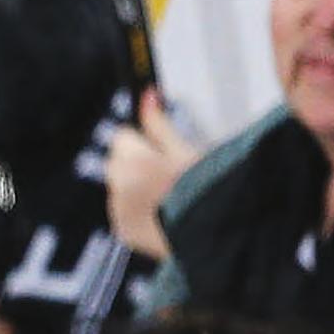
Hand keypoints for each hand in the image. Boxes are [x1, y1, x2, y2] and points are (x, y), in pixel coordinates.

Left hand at [104, 89, 199, 260]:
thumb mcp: (187, 152)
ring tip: (169, 200)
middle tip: (170, 179)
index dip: (147, 144)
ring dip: (137, 189)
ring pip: (120, 187)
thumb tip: (148, 95)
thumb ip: (160, 124)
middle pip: (117, 161)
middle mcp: (120, 186)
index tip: (165, 157)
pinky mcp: (123, 231)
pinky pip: (122, 212)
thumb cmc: (209, 194)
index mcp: (134, 161)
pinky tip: (162, 217)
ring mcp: (119, 211)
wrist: (216, 239)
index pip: (123, 137)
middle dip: (137, 165)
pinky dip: (138, 213)